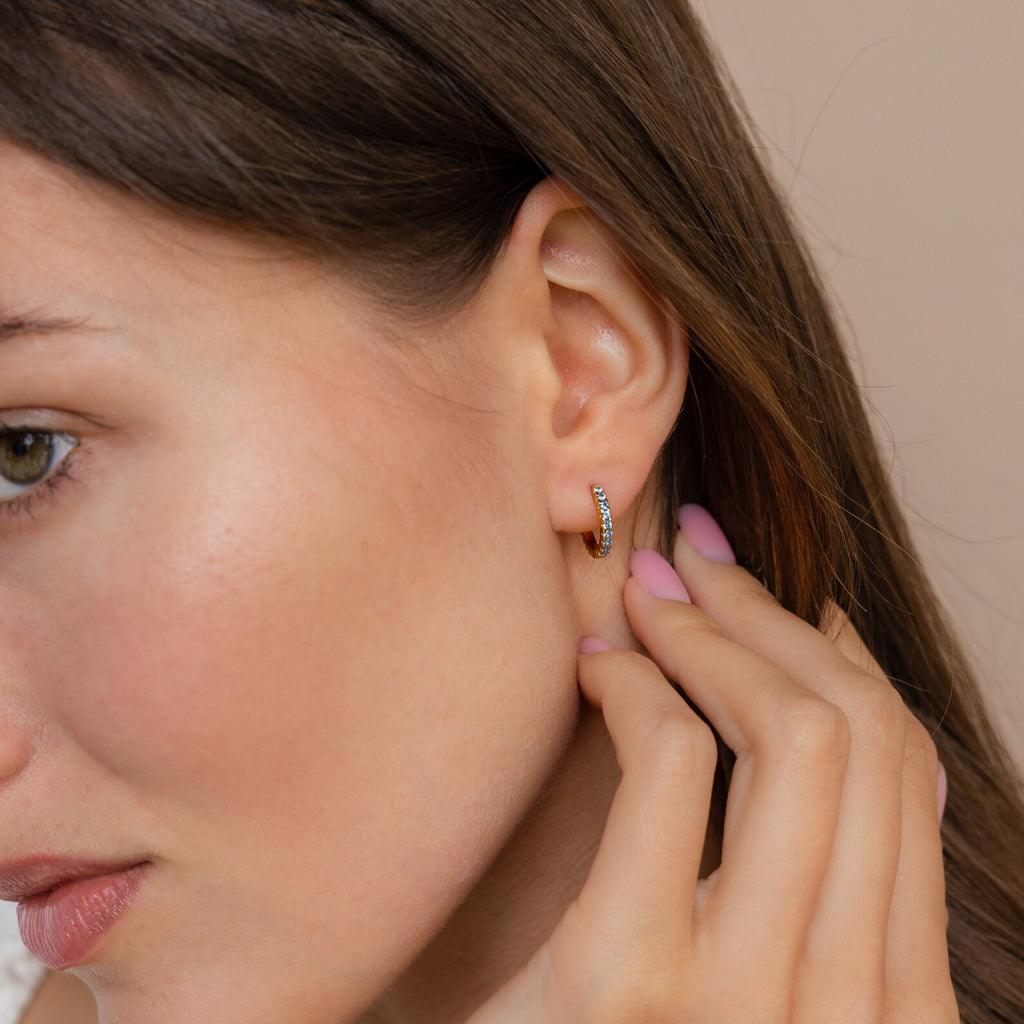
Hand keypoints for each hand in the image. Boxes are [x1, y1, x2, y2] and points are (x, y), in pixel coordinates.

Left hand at [469, 505, 956, 1022]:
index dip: (841, 655)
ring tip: (646, 593)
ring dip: (712, 634)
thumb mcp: (757, 970)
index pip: (909, 768)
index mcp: (899, 1001)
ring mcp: (756, 1006)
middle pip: (861, 735)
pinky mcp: (637, 982)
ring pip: (796, 736)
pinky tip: (596, 667)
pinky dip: (642, 686)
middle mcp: (859, 1012)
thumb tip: (810, 702)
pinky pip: (678, 765)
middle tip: (695, 561)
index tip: (778, 593)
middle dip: (774, 619)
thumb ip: (806, 875)